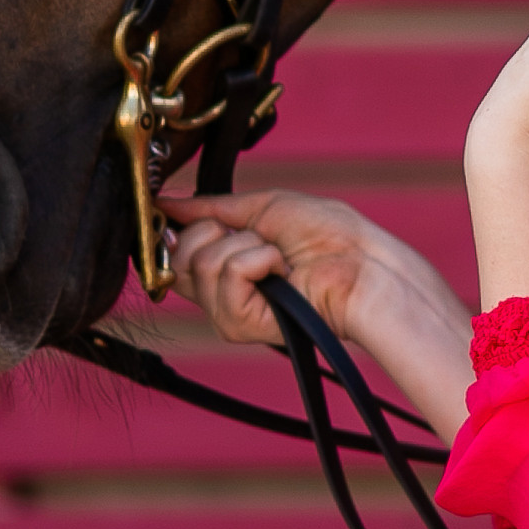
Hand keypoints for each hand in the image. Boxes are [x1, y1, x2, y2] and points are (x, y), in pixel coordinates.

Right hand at [161, 185, 394, 350]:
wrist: (361, 263)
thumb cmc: (328, 235)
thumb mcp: (262, 206)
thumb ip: (210, 207)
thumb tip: (166, 203)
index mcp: (225, 264)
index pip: (176, 253)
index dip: (179, 233)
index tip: (192, 219)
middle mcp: (221, 293)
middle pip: (180, 258)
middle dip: (218, 232)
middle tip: (260, 239)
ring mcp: (229, 312)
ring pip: (201, 265)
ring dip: (248, 246)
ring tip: (280, 257)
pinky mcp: (240, 325)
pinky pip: (227, 276)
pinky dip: (258, 261)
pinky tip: (283, 271)